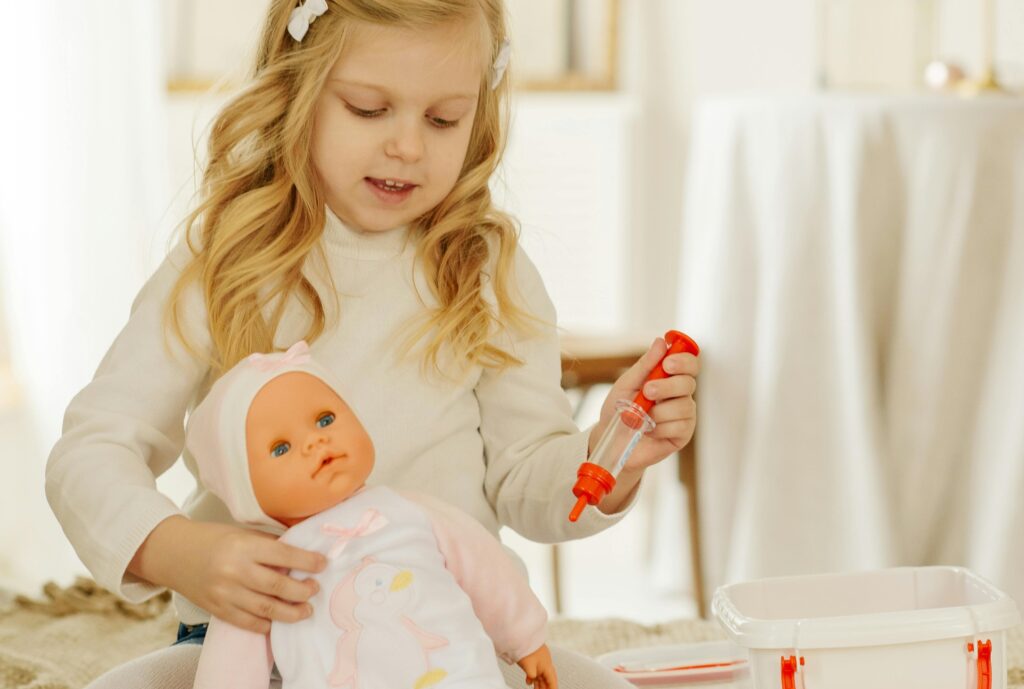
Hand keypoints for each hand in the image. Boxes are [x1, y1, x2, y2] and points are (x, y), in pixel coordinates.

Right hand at [127, 516, 326, 632]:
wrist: (173, 553)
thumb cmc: (214, 539)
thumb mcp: (242, 533)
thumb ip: (269, 545)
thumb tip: (301, 555)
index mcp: (243, 546)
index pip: (284, 555)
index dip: (307, 562)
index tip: (323, 564)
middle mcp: (234, 571)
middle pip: (278, 586)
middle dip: (303, 591)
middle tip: (315, 589)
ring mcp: (225, 593)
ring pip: (265, 609)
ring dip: (291, 613)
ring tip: (306, 610)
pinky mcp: (217, 609)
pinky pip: (246, 622)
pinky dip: (265, 625)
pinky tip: (278, 622)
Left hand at [517, 644, 557, 688]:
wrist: (521, 634)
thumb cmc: (526, 648)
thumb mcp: (528, 666)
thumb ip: (531, 676)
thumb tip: (531, 680)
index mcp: (546, 666)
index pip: (552, 680)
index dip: (553, 688)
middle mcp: (545, 663)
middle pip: (547, 679)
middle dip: (546, 687)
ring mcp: (540, 660)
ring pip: (541, 675)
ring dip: (539, 684)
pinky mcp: (534, 658)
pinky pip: (535, 671)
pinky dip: (533, 678)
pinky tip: (529, 682)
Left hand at [589, 336, 698, 471]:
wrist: (611, 440)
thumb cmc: (619, 409)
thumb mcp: (627, 384)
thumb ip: (645, 365)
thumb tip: (661, 342)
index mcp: (670, 379)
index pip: (690, 364)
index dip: (684, 361)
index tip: (667, 363)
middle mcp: (681, 395)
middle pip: (688, 383)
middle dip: (667, 386)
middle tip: (647, 391)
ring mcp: (684, 415)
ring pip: (684, 406)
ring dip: (659, 411)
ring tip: (642, 416)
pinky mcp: (683, 434)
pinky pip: (680, 426)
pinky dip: (660, 428)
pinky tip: (649, 431)